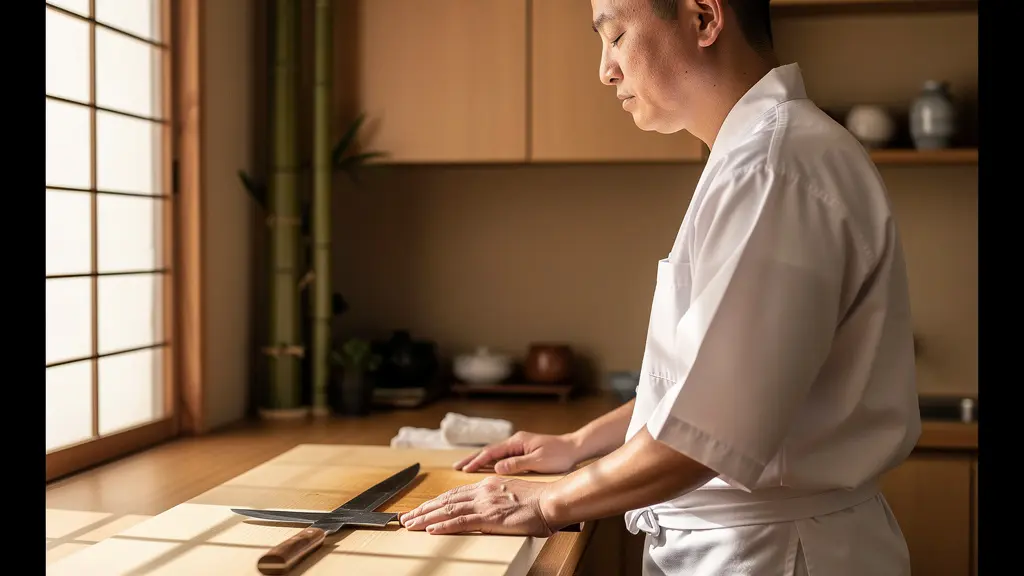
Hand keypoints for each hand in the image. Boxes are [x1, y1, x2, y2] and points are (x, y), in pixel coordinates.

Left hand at [399, 476, 556, 536]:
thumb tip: (493, 508)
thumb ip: (499, 499)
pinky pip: (460, 522)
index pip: (455, 493)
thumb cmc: (539, 501)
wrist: (551, 501)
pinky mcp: (489, 518)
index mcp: (488, 485)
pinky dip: (443, 526)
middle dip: (423, 509)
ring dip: (426, 518)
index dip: (436, 501)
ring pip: (447, 510)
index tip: (422, 508)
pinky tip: (430, 530)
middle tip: (406, 517)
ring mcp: (484, 504)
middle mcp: (482, 491)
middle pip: (446, 500)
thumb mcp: (514, 494)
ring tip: (410, 524)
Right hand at [454, 431, 580, 473]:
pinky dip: (491, 462)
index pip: (492, 452)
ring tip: (466, 467)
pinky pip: (502, 456)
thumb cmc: (560, 455)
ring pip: (495, 453)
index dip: (477, 461)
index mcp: (517, 442)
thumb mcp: (538, 462)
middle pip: (489, 450)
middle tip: (456, 466)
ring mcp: (519, 445)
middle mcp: (516, 441)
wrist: (575, 448)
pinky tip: (486, 468)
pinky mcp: (524, 451)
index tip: (464, 470)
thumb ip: (517, 464)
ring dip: (480, 460)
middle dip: (472, 458)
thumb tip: (497, 468)